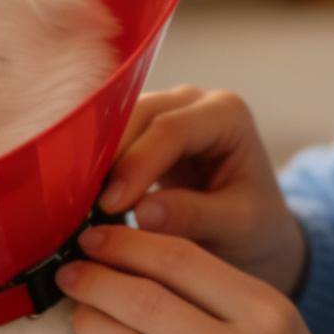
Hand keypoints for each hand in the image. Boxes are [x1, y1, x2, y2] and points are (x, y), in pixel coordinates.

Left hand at [59, 223, 333, 333]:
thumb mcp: (278, 324)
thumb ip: (217, 291)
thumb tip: (134, 255)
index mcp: (267, 313)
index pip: (179, 261)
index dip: (125, 244)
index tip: (94, 237)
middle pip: (143, 302)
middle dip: (94, 280)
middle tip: (70, 271)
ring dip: (89, 324)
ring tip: (78, 311)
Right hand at [99, 87, 306, 296]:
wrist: (254, 231)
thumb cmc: (255, 226)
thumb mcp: (238, 226)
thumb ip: (195, 216)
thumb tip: (141, 213)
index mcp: (228, 115)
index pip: (173, 129)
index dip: (138, 163)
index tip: (112, 205)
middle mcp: (196, 102)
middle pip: (139, 115)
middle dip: (110, 158)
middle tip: (85, 204)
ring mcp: (167, 111)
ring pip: (118, 121)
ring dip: (97, 160)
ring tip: (78, 203)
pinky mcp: (145, 132)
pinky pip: (112, 139)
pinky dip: (97, 166)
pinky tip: (83, 198)